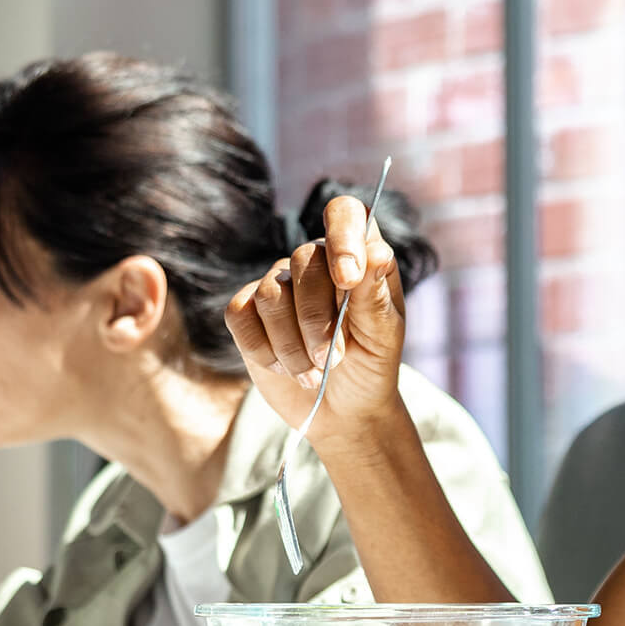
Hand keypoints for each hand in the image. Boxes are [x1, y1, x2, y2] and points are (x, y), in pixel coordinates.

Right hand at [225, 194, 410, 450]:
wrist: (343, 411)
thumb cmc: (372, 367)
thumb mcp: (384, 339)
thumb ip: (375, 297)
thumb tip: (377, 253)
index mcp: (358, 257)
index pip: (344, 213)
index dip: (343, 235)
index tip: (348, 279)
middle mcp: (316, 262)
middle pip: (303, 261)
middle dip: (318, 320)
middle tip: (334, 360)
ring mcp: (278, 284)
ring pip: (270, 294)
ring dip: (293, 345)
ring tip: (313, 373)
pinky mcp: (248, 312)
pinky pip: (240, 315)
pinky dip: (264, 350)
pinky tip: (285, 368)